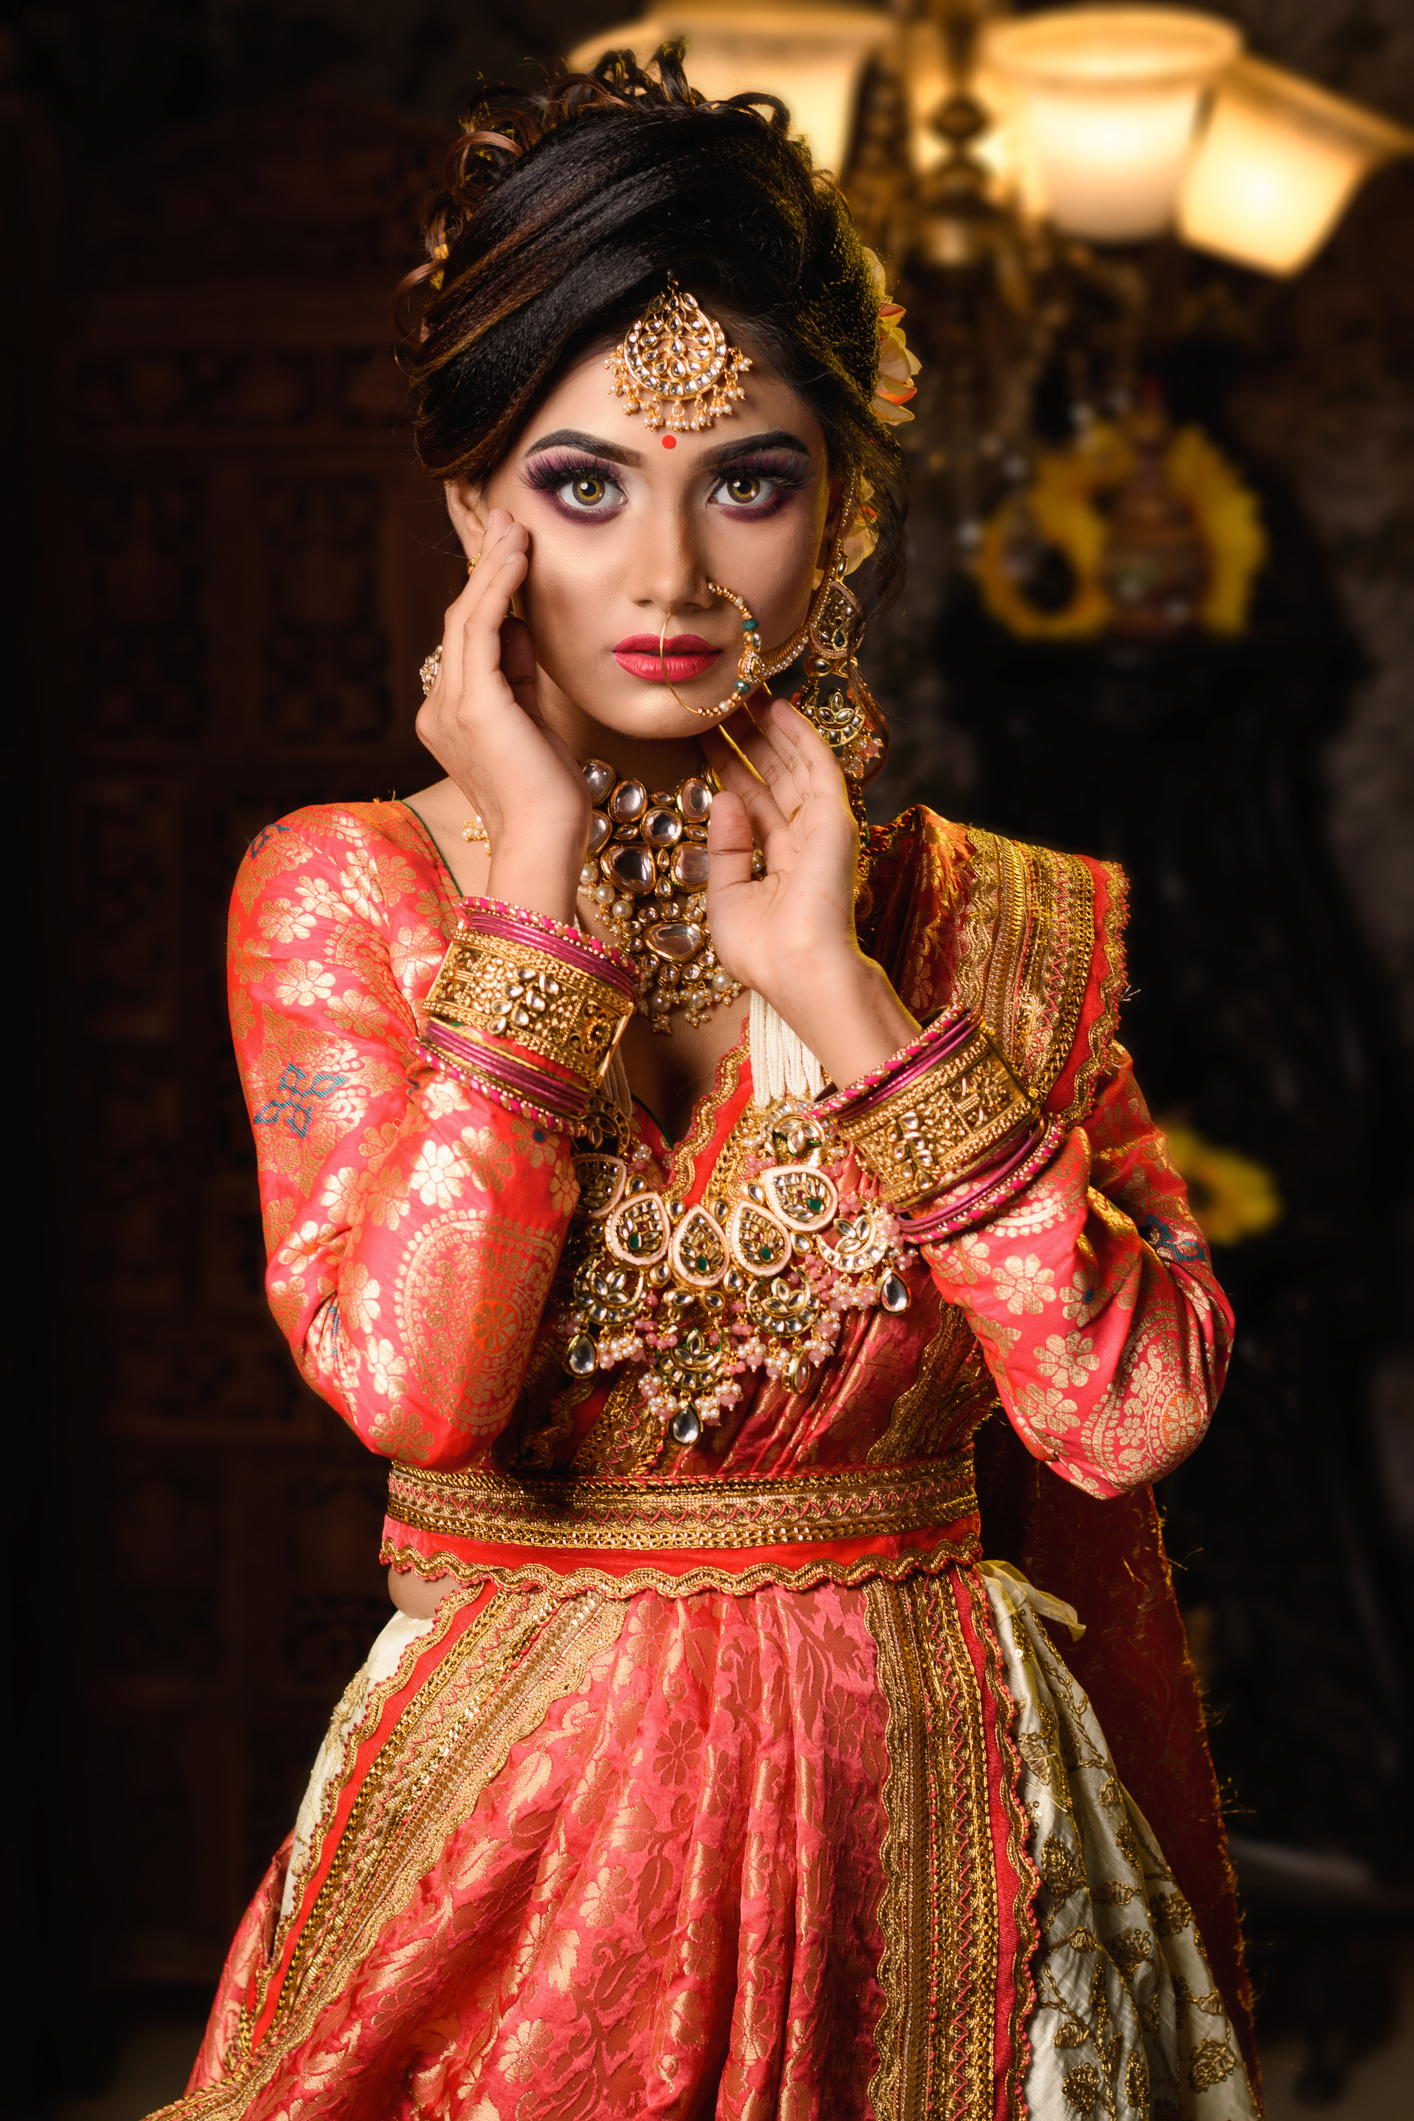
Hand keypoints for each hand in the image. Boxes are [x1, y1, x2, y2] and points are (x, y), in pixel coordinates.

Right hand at [416, 508, 587, 919]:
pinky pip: (482, 630)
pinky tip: (517, 559)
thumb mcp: (535, 724)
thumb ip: (519, 678)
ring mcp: (451, 707)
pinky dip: (498, 589)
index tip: (511, 553)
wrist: (546, 842)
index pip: (470, 642)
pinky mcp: (473, 705)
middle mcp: (441, 710)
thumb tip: (517, 627)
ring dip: (493, 568)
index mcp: (452, 719)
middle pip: (462, 622)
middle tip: (507, 522)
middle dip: (486, 568)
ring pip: (467, 619)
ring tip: (515, 529)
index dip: (489, 593)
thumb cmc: (550, 798)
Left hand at [701, 699, 917, 1087]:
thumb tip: (723, 798)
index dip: (727, 766)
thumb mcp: (726, 899)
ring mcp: (820, 828)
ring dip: (770, 727)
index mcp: (776, 863)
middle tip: (723, 699)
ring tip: (744, 689)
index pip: (750, 802)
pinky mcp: (835, 818)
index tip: (703, 736)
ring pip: (793, 764)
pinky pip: (817, 765)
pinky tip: (780, 706)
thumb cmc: (764, 952)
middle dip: (748, 738)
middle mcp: (800, 841)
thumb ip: (725, 849)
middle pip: (771, 776)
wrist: (800, 971)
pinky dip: (800, 734)